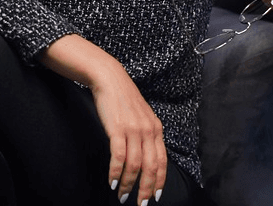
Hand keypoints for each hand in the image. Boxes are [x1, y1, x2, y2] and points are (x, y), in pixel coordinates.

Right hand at [39, 34, 165, 204]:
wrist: (110, 78)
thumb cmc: (123, 98)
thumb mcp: (142, 115)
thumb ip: (146, 134)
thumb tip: (146, 158)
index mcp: (156, 128)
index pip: (162, 161)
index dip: (160, 181)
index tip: (155, 196)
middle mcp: (148, 130)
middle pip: (151, 167)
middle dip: (146, 189)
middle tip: (140, 204)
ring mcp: (134, 129)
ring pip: (134, 165)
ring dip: (128, 184)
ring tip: (122, 196)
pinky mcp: (118, 128)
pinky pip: (118, 157)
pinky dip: (116, 172)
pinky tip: (112, 182)